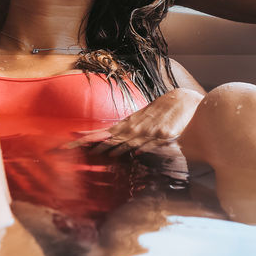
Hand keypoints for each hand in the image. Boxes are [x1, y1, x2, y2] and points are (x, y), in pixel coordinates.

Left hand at [68, 88, 203, 156]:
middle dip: (89, 143)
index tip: (70, 140)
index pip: (103, 132)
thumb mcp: (142, 118)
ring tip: (93, 153)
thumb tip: (111, 140)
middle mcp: (135, 128)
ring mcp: (149, 132)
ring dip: (110, 148)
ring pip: (126, 142)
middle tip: (70, 148)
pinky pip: (151, 144)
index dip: (87, 137)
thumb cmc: (163, 110)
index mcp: (129, 123)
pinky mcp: (164, 135)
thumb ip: (129, 128)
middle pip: (109, 138)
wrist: (185, 101)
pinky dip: (141, 148)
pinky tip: (133, 153)